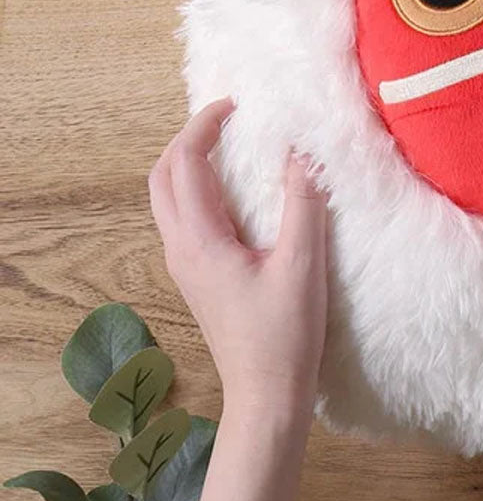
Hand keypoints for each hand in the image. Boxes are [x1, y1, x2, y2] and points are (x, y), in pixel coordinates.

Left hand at [149, 98, 328, 419]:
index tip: (237, 106)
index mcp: (200, 241)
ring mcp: (185, 266)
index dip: (205, 125)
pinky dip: (200, 189)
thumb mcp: (302, 263)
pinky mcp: (198, 278)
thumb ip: (302, 203)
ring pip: (168, 199)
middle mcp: (181, 249)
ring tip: (230, 146)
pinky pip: (184, 219)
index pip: (186, 164)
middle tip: (228, 120)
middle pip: (162, 177)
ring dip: (190, 163)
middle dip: (187, 139)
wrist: (266, 395)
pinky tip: (236, 193)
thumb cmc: (285, 333)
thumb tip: (300, 151)